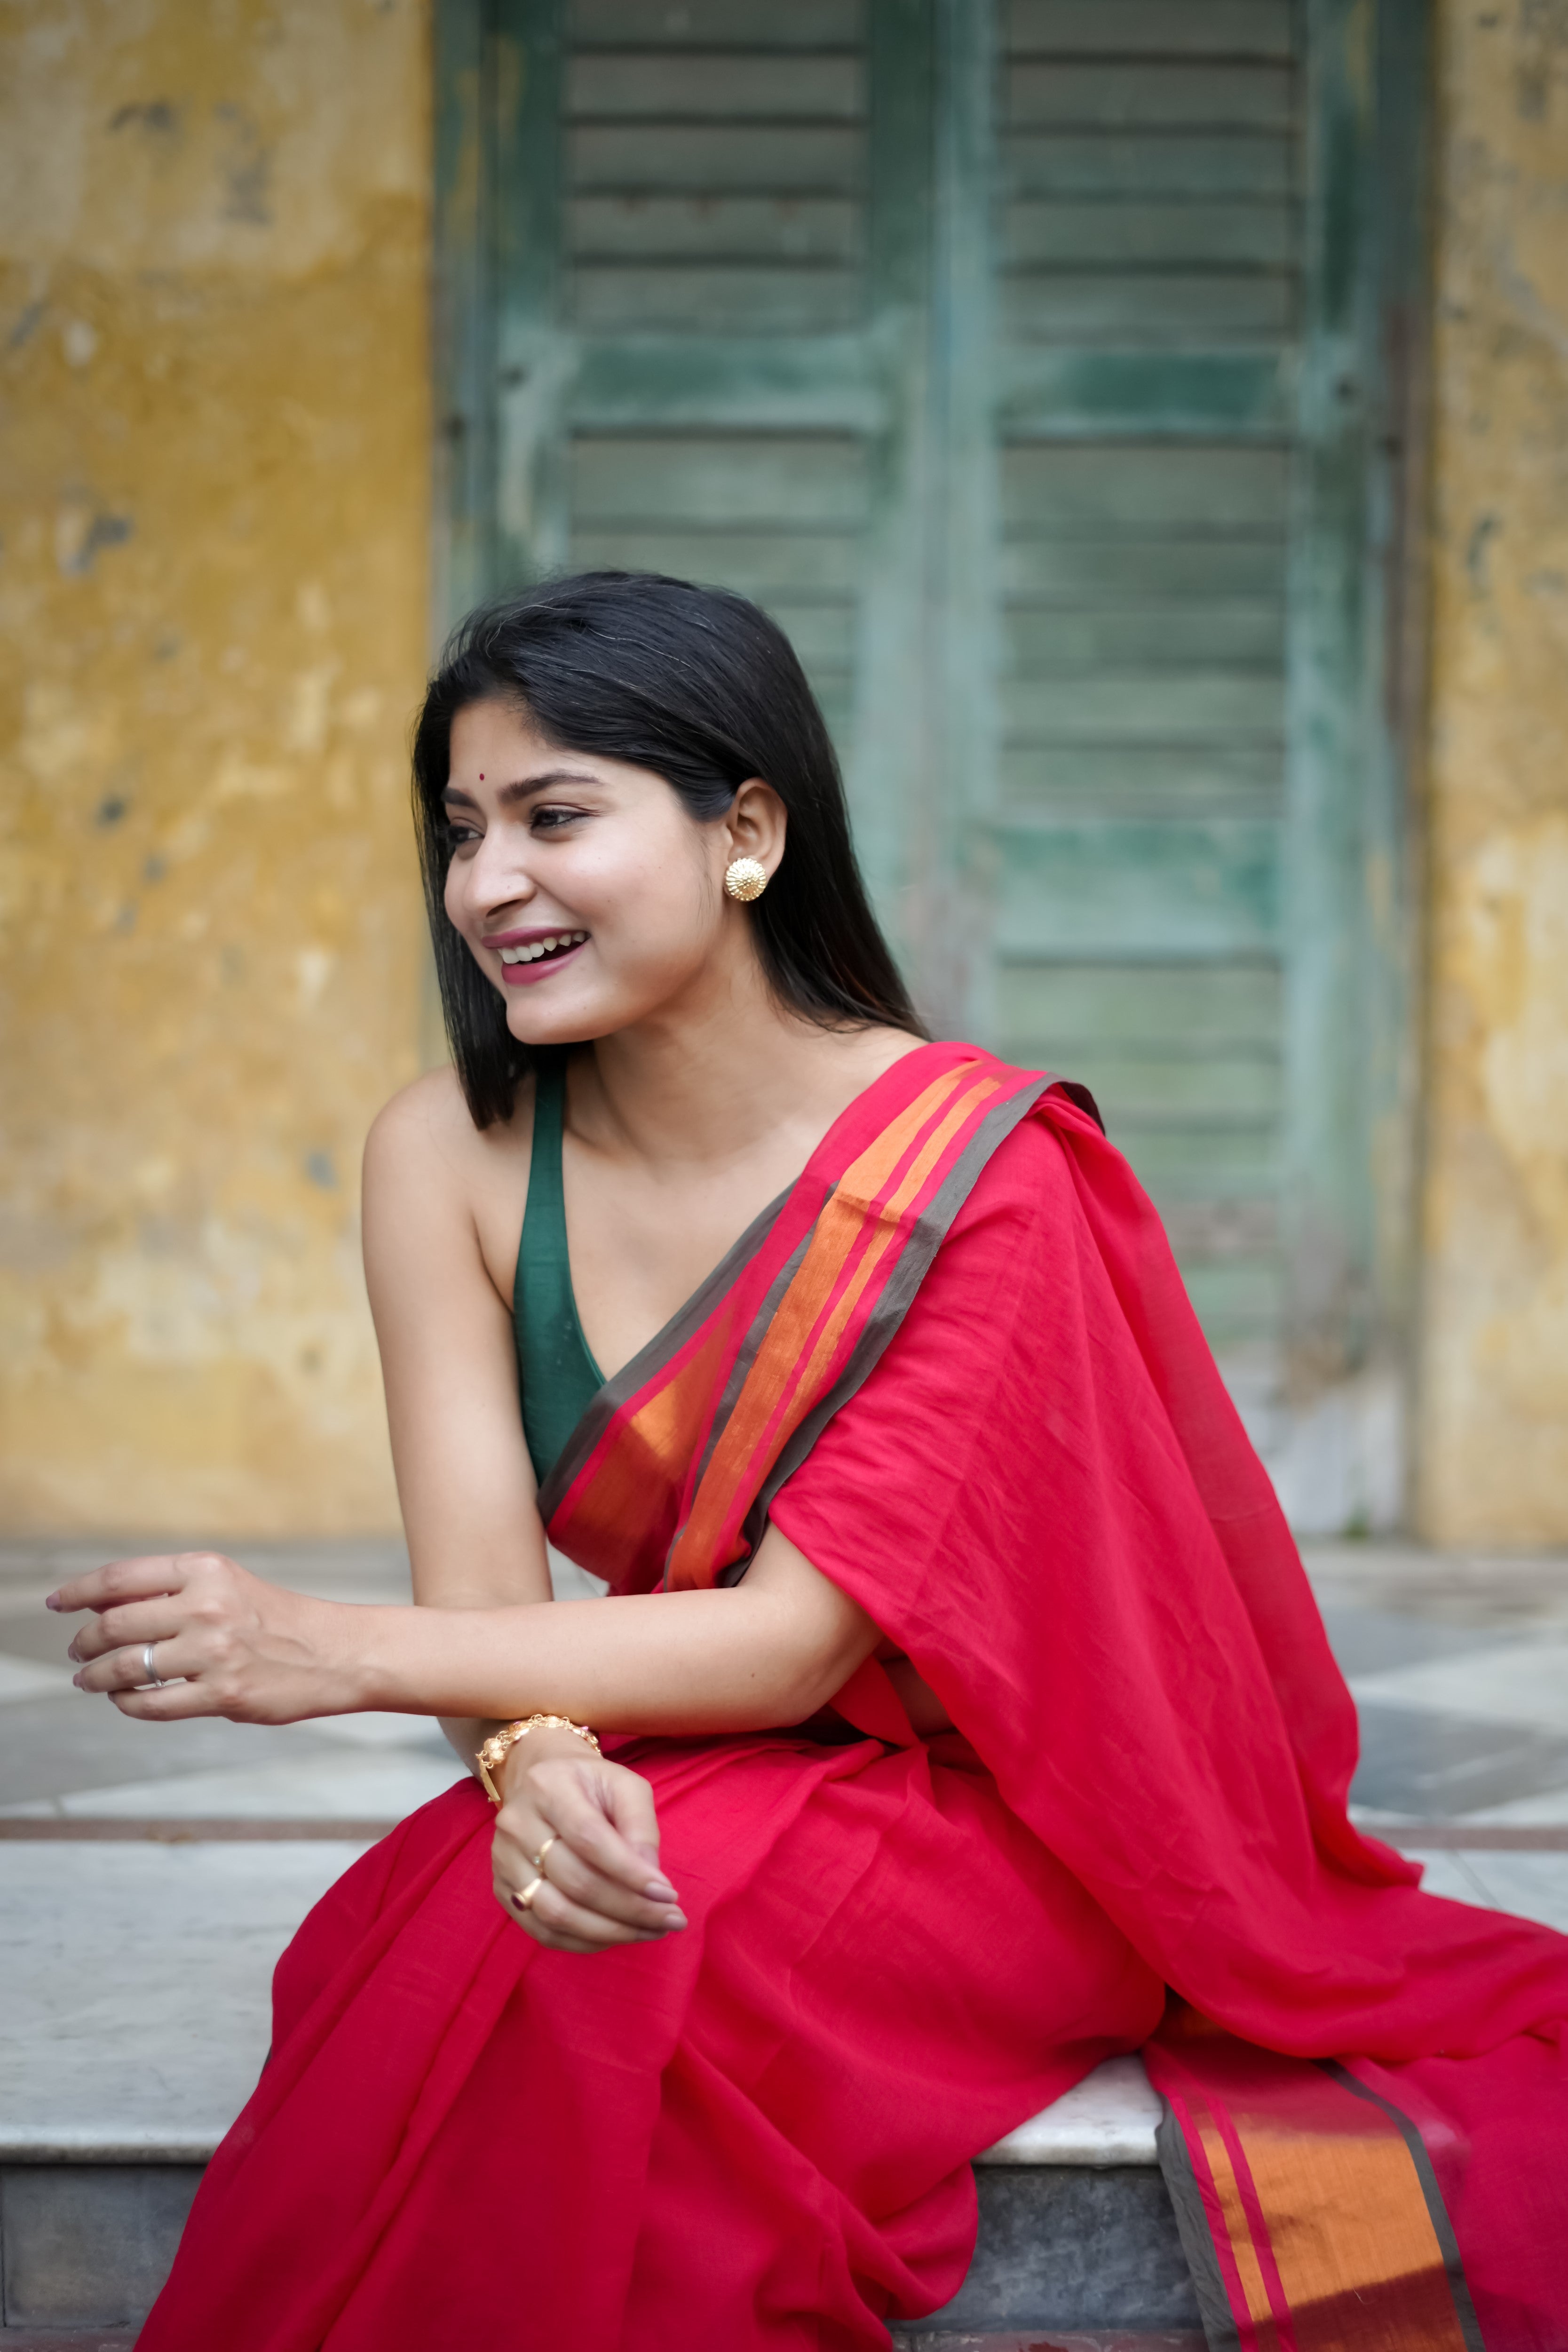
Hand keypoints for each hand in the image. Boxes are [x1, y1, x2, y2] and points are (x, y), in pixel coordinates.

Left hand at [49, 1551, 365, 1723]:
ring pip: (127, 1668)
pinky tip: (125, 1700)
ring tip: (89, 1680)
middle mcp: (208, 1606)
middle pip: (115, 1624)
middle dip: (84, 1642)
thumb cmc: (276, 1618)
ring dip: (96, 1677)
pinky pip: (153, 1705)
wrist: (336, 1652)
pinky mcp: (223, 1694)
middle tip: (76, 1651)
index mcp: (206, 1569)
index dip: (79, 1591)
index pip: (121, 1578)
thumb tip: (103, 1606)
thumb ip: (173, 1592)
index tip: (59, 1603)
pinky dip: (128, 1704)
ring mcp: (215, 1653)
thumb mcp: (228, 1585)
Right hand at [491, 1730, 686, 1953]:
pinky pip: (542, 1930)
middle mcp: (517, 1824)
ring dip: (610, 1932)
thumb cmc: (590, 1783)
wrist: (540, 1777)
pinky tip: (615, 1935)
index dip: (630, 1873)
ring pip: (556, 1913)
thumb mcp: (625, 1785)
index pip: (590, 1838)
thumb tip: (653, 1881)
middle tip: (670, 1920)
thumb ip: (641, 1826)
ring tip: (650, 1931)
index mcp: (549, 1787)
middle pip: (575, 1882)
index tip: (669, 1895)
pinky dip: (583, 1942)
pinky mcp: (502, 1888)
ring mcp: (504, 1859)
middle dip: (630, 1909)